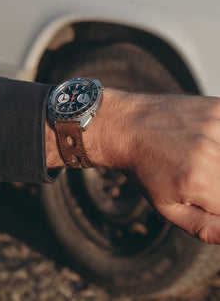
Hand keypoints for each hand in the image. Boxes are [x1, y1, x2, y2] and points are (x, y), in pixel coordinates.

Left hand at [92, 89, 219, 243]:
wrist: (125, 127)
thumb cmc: (143, 169)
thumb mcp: (167, 207)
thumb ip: (206, 227)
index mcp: (199, 182)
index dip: (215, 202)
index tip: (201, 193)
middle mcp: (210, 152)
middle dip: (215, 182)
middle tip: (193, 173)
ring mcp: (214, 126)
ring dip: (216, 163)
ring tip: (193, 158)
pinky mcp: (216, 108)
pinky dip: (218, 141)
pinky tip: (202, 141)